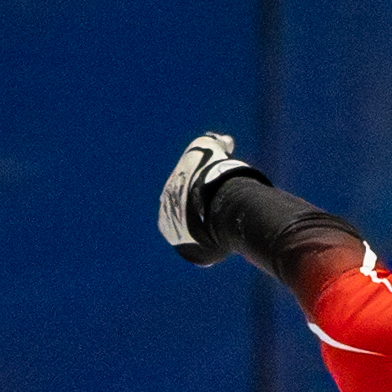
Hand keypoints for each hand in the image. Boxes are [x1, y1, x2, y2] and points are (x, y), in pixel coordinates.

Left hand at [157, 133, 265, 264]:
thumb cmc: (209, 172)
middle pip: (187, 217)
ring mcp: (177, 235)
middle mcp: (166, 216)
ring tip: (224, 227)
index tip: (216, 194)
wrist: (210, 199)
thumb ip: (215, 142)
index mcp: (168, 194)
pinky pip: (201, 251)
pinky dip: (211, 247)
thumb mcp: (210, 147)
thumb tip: (225, 141)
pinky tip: (222, 241)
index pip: (183, 195)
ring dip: (207, 232)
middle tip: (222, 212)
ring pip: (194, 235)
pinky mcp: (189, 251)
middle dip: (202, 215)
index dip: (201, 194)